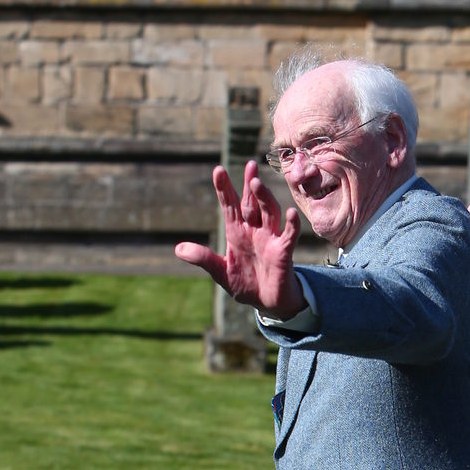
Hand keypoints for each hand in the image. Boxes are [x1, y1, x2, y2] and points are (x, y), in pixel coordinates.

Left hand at [175, 161, 305, 318]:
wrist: (267, 303)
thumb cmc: (245, 285)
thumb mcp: (220, 272)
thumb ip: (203, 259)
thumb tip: (178, 249)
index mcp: (236, 232)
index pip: (229, 205)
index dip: (224, 189)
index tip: (218, 170)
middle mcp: (254, 231)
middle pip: (252, 202)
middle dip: (250, 185)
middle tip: (249, 166)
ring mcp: (270, 239)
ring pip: (269, 212)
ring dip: (264, 198)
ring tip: (257, 183)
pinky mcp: (283, 252)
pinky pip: (289, 236)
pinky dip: (291, 225)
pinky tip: (290, 214)